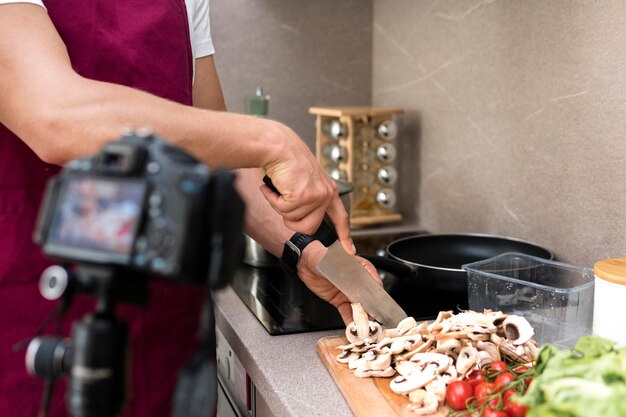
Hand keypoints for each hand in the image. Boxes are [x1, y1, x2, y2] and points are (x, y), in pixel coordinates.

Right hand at [258, 121, 353, 254]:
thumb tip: (301, 217)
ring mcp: (316, 196)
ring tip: (280, 190)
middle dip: (292, 220)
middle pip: (310, 227)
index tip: (350, 250)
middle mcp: (326, 194)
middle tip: (284, 204)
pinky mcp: (303, 196)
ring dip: (281, 207)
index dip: (344, 235)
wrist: (279, 147)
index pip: (341, 217)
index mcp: (329, 190)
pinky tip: (274, 187)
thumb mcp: (306, 182)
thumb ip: (310, 199)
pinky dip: (273, 200)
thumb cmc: (288, 161)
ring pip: (293, 220)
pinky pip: (283, 210)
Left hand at [296, 241, 381, 324]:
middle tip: (374, 318)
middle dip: (372, 309)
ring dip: (362, 317)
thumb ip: (344, 252)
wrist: (306, 265)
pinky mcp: (340, 301)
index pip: (373, 281)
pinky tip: (352, 326)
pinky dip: (350, 320)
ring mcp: (349, 293)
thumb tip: (351, 251)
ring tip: (364, 326)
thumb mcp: (334, 255)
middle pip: (368, 297)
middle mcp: (358, 282)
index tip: (379, 302)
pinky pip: (347, 311)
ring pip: (359, 307)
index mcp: (361, 269)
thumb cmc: (321, 256)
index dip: (377, 293)